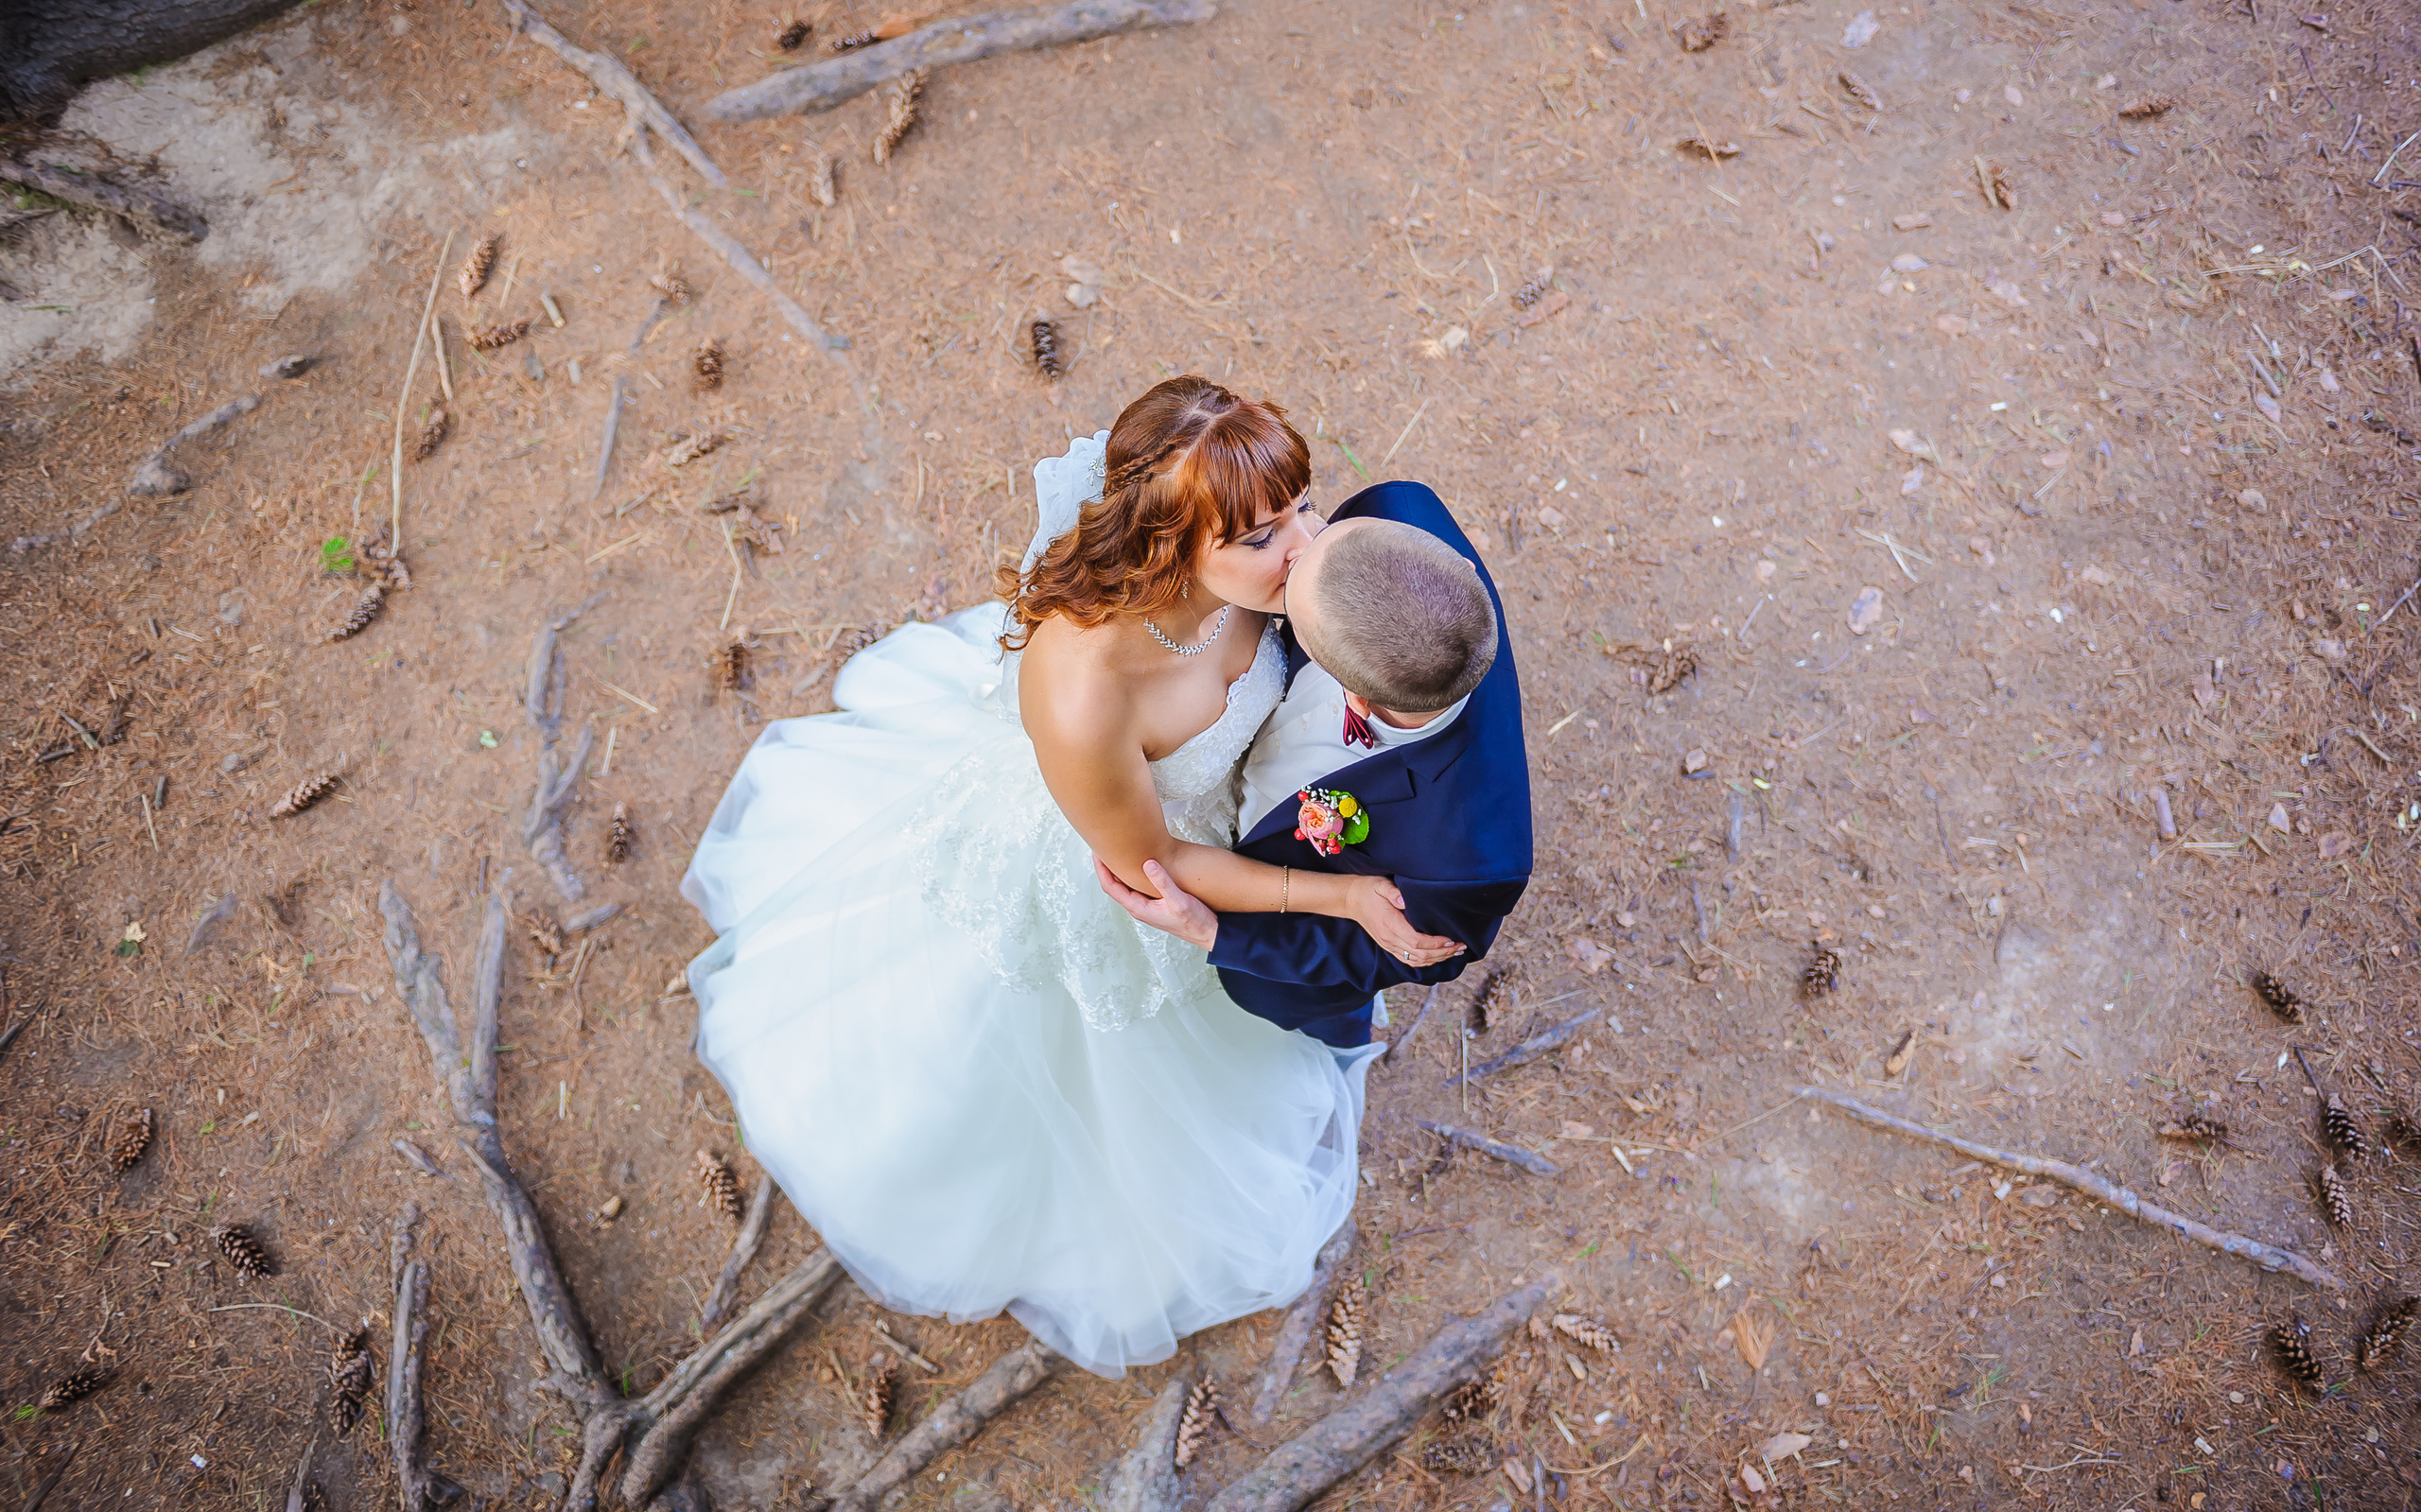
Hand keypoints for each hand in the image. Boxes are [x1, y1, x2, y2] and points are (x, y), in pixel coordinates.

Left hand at [1095, 857, 1218, 949]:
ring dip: (1119, 869)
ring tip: (1116, 851)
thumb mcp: (1179, 901)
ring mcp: (1147, 904)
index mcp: (1138, 908)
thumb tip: (1148, 863)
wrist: (1208, 933)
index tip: (1096, 852)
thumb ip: (1163, 883)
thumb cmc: (1194, 922)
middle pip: (1114, 884)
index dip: (1101, 869)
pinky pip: (1138, 885)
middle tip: (1103, 846)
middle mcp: (1139, 906)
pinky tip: (1138, 862)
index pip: (1111, 887)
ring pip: (1126, 884)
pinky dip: (1133, 872)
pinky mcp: (1156, 901)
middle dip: (1106, 866)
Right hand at [1343, 875, 1463, 967]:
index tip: (1451, 939)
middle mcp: (1389, 938)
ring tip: (1456, 952)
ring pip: (1416, 961)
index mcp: (1389, 923)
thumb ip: (1393, 892)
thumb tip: (1405, 900)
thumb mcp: (1380, 884)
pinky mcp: (1389, 947)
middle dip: (1443, 953)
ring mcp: (1388, 945)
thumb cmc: (1369, 889)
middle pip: (1420, 954)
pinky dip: (1426, 962)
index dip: (1435, 943)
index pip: (1415, 941)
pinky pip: (1409, 961)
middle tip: (1461, 946)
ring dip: (1438, 959)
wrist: (1351, 900)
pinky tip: (1439, 957)